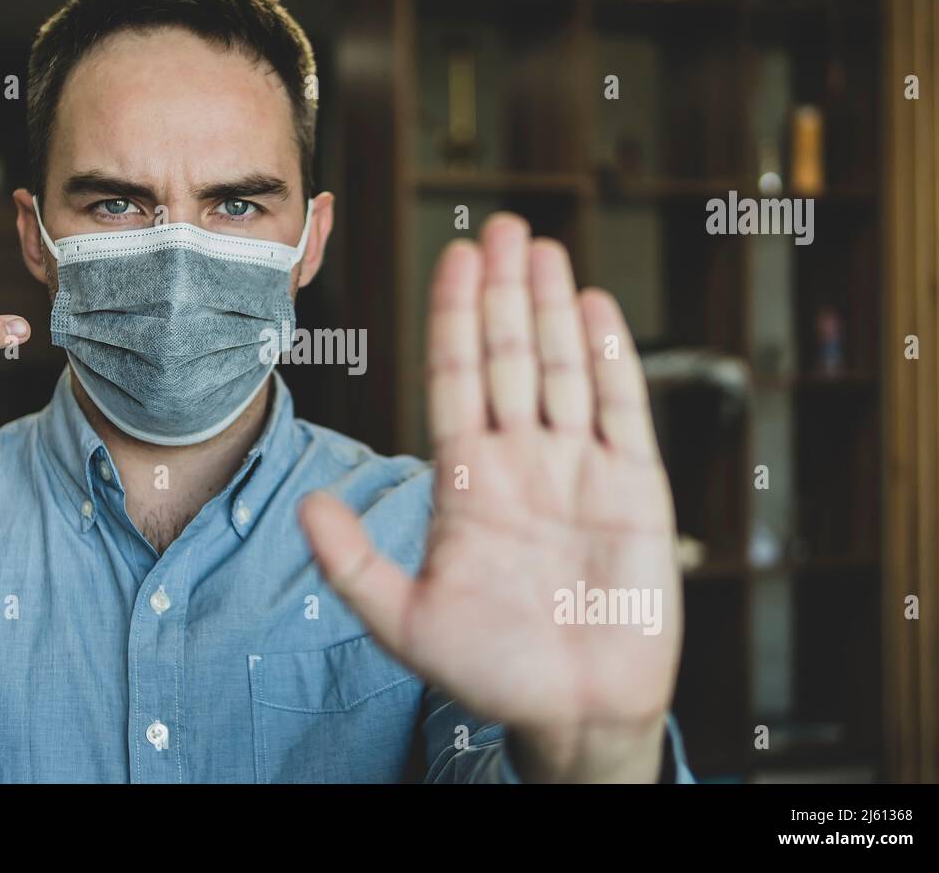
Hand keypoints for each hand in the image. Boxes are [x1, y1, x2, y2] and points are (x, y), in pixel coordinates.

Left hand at [299, 214, 680, 781]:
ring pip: (564, 367)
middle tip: (502, 226)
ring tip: (543, 248)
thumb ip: (354, 563)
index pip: (454, 377)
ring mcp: (578, 469)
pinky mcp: (635, 488)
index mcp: (466, 479)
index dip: (454, 316)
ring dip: (553, 307)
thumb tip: (303, 506)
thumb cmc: (489, 672)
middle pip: (508, 356)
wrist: (575, 712)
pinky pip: (623, 409)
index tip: (454, 257)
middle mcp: (521, 461)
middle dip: (503, 291)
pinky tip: (595, 307)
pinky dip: (612, 356)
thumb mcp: (404, 621)